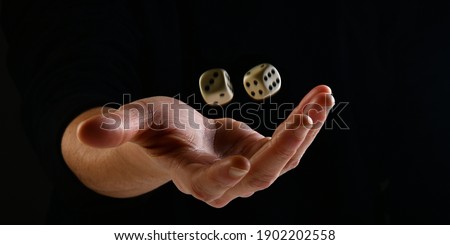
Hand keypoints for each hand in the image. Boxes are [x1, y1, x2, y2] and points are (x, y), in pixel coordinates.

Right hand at [76, 85, 333, 206]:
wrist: (180, 138)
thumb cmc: (155, 130)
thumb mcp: (137, 121)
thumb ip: (117, 127)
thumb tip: (86, 132)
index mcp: (190, 175)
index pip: (206, 186)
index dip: (220, 180)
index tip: (238, 164)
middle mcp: (224, 180)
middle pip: (258, 176)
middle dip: (283, 148)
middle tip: (306, 117)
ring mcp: (248, 169)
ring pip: (284, 160)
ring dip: (306, 130)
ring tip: (322, 97)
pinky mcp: (263, 154)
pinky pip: (291, 143)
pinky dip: (307, 121)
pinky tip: (319, 97)